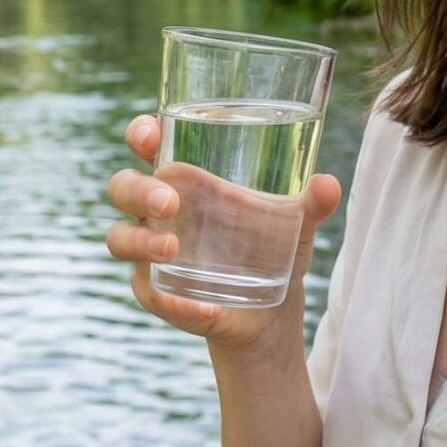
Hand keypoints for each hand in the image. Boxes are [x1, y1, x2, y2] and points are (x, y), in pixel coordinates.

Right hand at [103, 112, 342, 358]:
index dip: (140, 133)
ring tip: (172, 250)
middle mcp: (157, 211)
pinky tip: (203, 306)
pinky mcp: (157, 291)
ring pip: (119, 238)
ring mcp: (150, 251)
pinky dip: (171, 300)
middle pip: (122, 187)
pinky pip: (148, 292)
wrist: (269, 313)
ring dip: (139, 242)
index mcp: (185, 178)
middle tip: (170, 202)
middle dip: (137, 189)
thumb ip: (312, 203)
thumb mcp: (296, 224)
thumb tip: (328, 185)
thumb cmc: (272, 247)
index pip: (147, 144)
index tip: (150, 134)